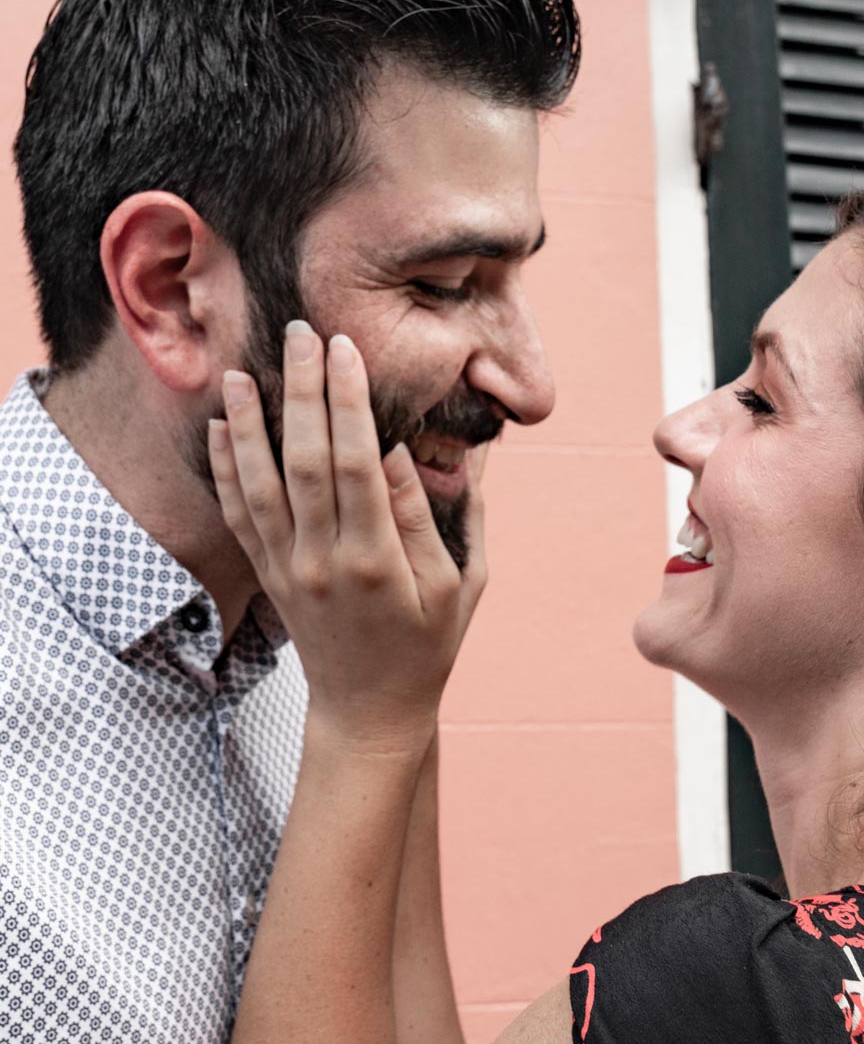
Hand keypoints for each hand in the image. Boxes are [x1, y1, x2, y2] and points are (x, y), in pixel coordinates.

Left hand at [208, 323, 487, 748]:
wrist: (369, 710)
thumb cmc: (428, 644)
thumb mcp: (462, 584)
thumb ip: (439, 517)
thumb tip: (409, 450)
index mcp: (377, 560)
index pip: (358, 465)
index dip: (350, 404)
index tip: (348, 351)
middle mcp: (323, 560)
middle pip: (306, 462)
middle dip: (303, 393)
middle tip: (301, 334)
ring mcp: (289, 569)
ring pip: (260, 485)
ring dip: (250, 425)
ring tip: (243, 371)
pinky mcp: (268, 575)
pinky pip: (238, 515)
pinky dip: (226, 468)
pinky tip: (222, 427)